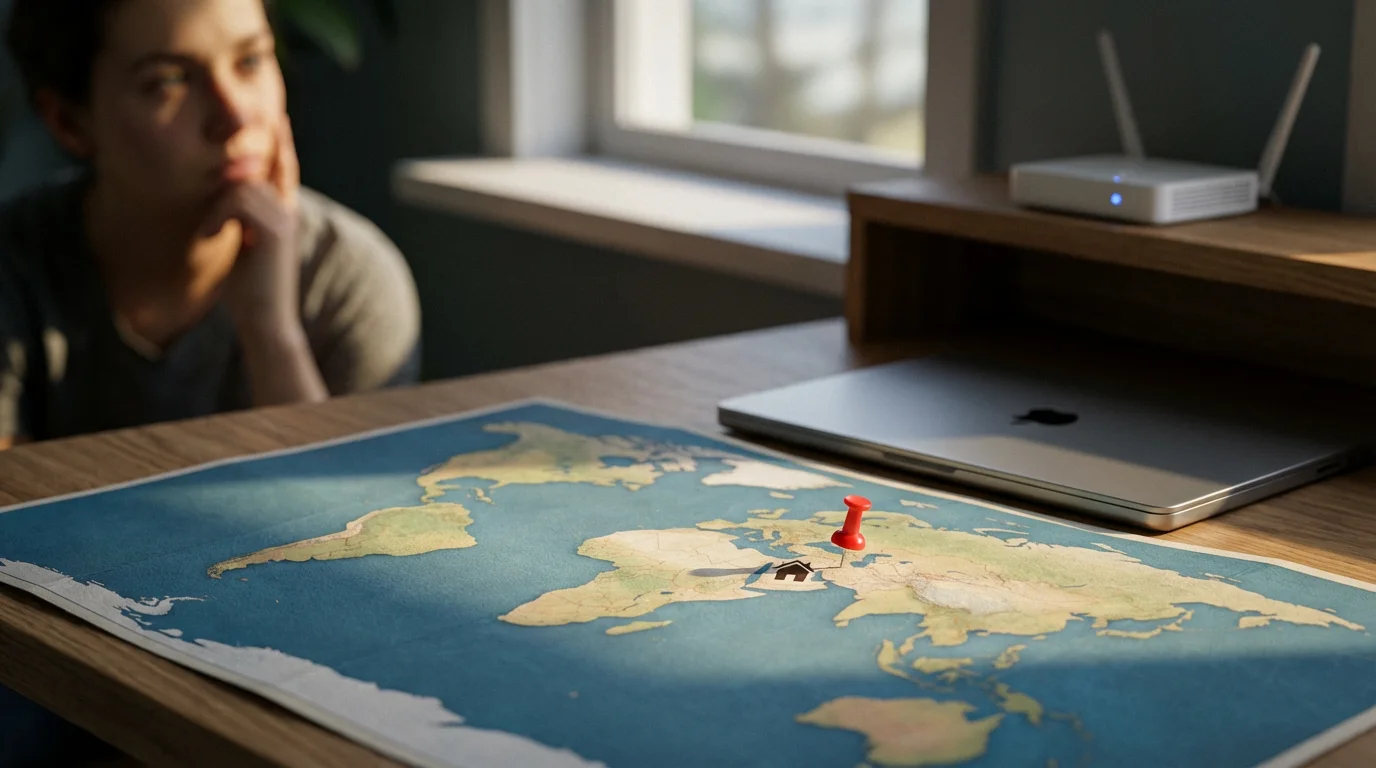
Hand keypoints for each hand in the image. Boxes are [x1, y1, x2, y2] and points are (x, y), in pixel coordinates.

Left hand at [202, 118, 300, 337]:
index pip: (285, 168)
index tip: (278, 116)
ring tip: (209, 231)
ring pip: (243, 184)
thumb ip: (240, 218)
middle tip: (237, 159)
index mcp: (283, 213)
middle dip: (245, 159)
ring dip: (217, 205)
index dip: (283, 142)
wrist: (266, 318)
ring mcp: (284, 219)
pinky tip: (211, 235)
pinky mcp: (274, 231)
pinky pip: (237, 201)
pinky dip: (217, 215)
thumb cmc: (249, 288)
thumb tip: (223, 197)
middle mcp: (288, 211)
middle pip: (263, 166)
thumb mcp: (244, 244)